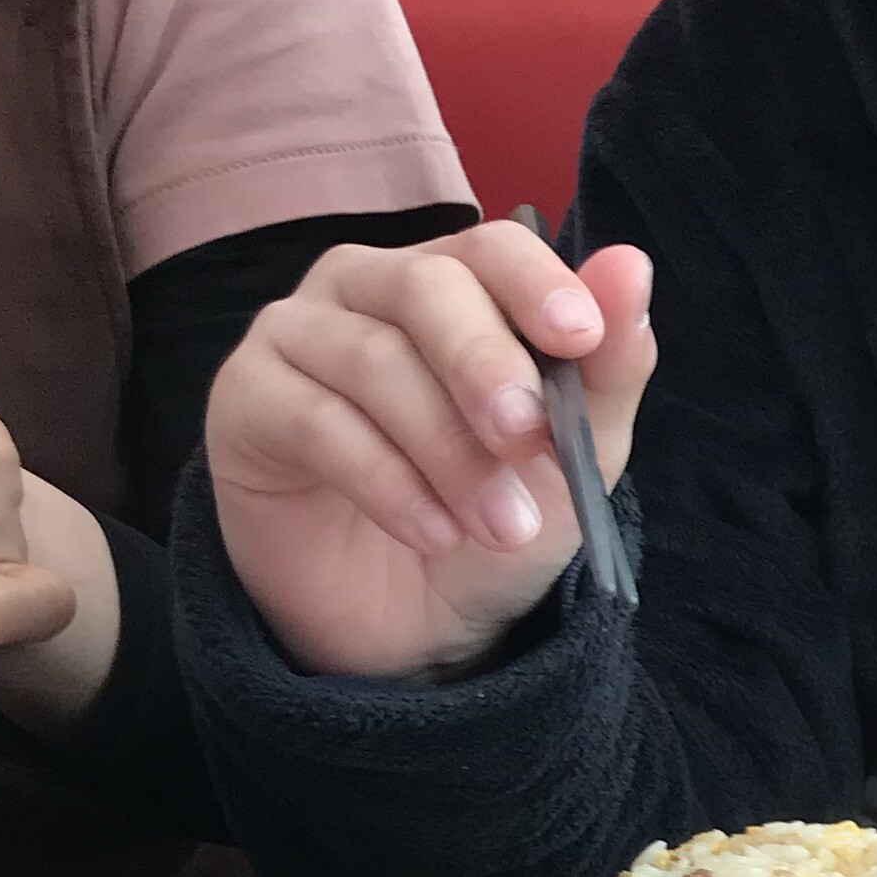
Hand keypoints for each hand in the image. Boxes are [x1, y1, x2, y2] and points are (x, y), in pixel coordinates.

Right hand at [206, 224, 655, 679]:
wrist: (416, 626)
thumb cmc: (493, 517)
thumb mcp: (573, 457)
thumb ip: (606, 369)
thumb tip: (630, 268)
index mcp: (453, 285)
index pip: (491, 249)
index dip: (535, 285)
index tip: (580, 338)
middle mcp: (368, 288)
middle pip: (426, 290)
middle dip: (487, 367)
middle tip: (529, 440)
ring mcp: (298, 335)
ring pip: (374, 361)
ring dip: (449, 452)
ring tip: (499, 527)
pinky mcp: (245, 398)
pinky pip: (316, 420)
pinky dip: (386, 482)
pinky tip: (432, 533)